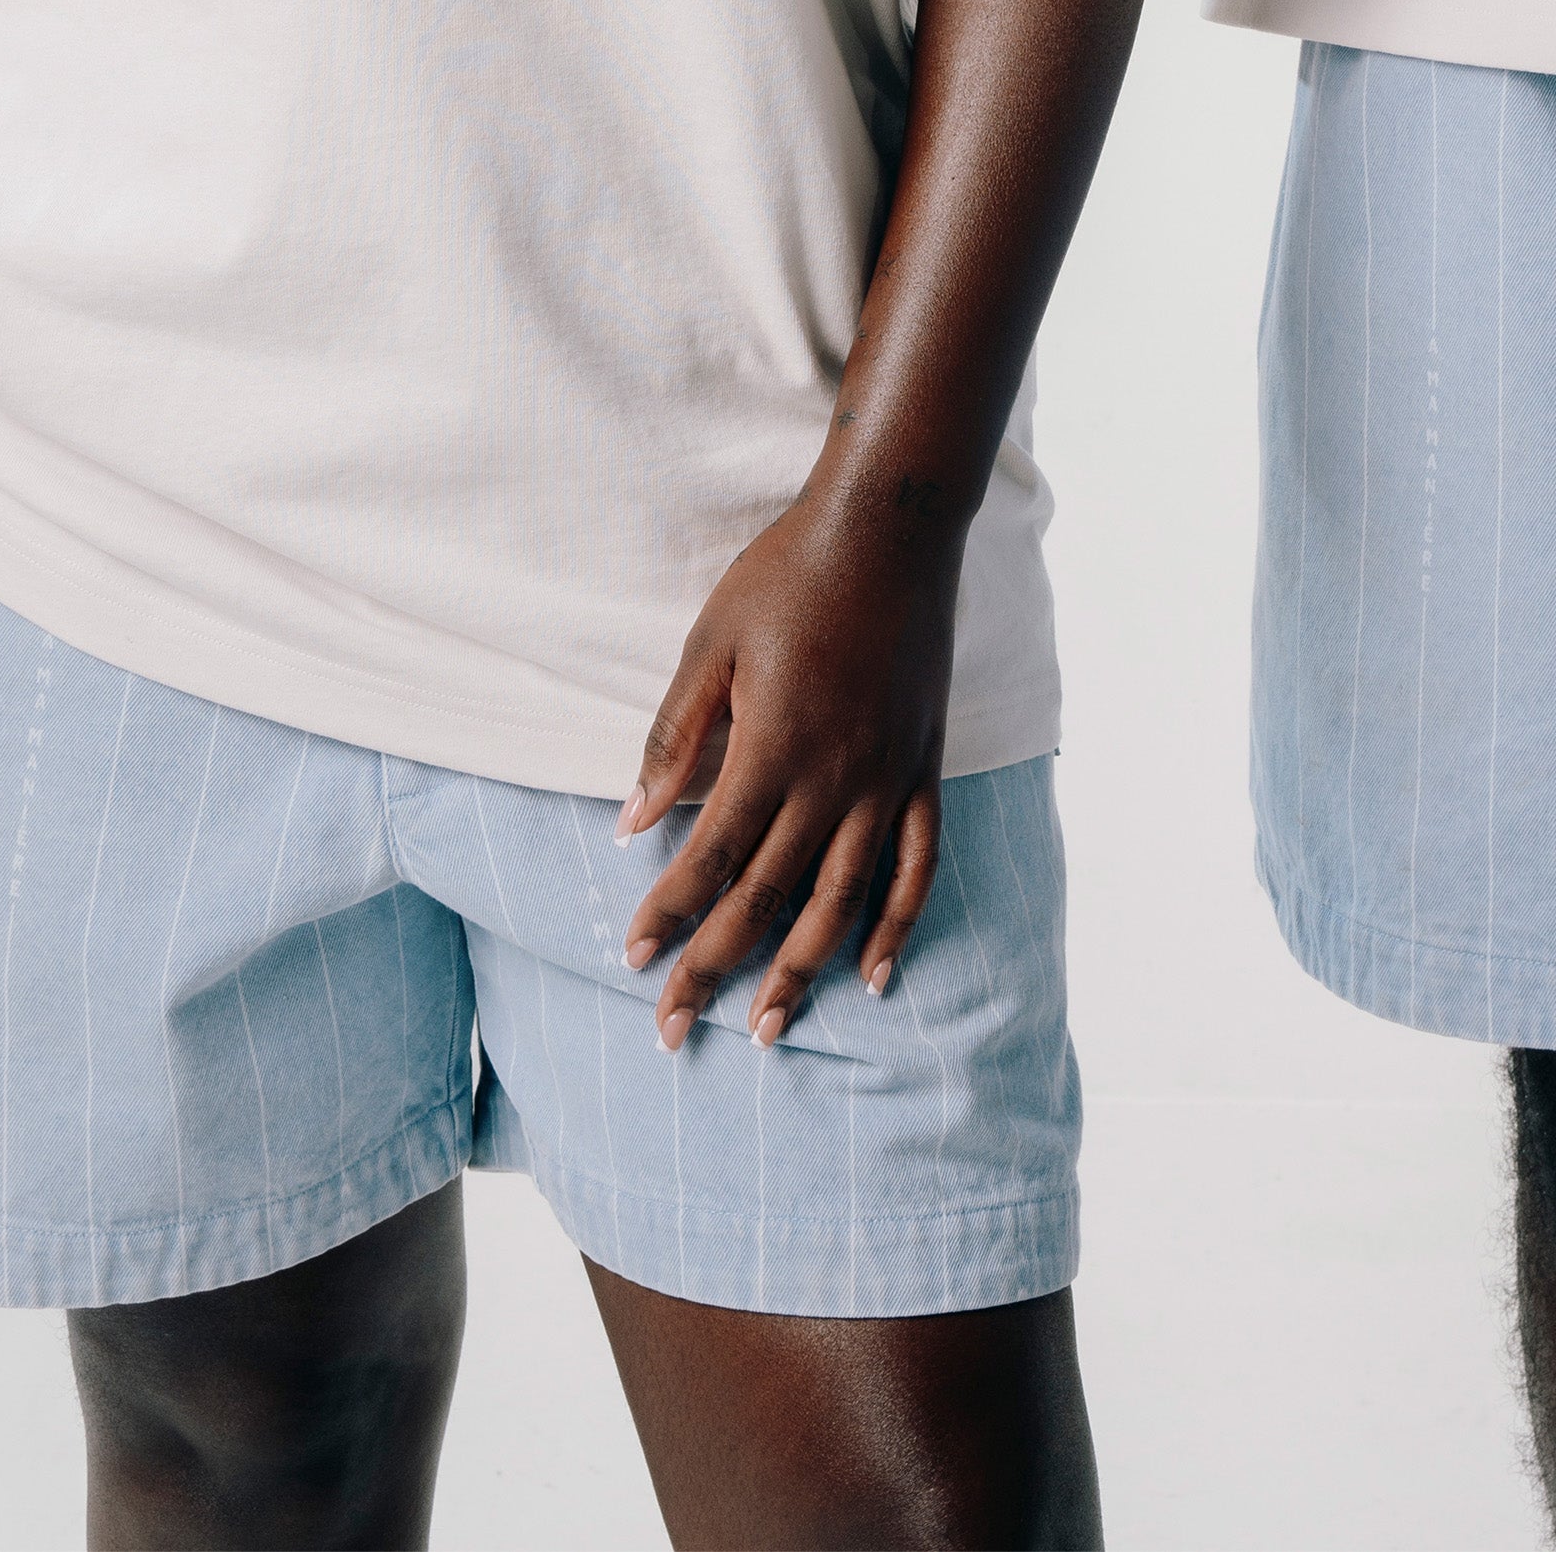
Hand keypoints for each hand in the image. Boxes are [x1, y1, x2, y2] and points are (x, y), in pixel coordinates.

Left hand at [615, 476, 961, 1047]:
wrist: (890, 525)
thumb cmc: (788, 575)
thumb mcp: (712, 644)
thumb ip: (675, 738)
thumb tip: (630, 823)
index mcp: (772, 747)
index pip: (709, 858)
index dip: (669, 915)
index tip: (634, 962)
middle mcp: (833, 779)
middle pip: (767, 896)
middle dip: (716, 968)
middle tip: (675, 1029)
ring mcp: (888, 777)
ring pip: (841, 898)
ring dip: (802, 969)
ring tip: (768, 1028)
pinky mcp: (925, 766)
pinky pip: (917, 863)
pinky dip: (898, 923)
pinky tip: (876, 973)